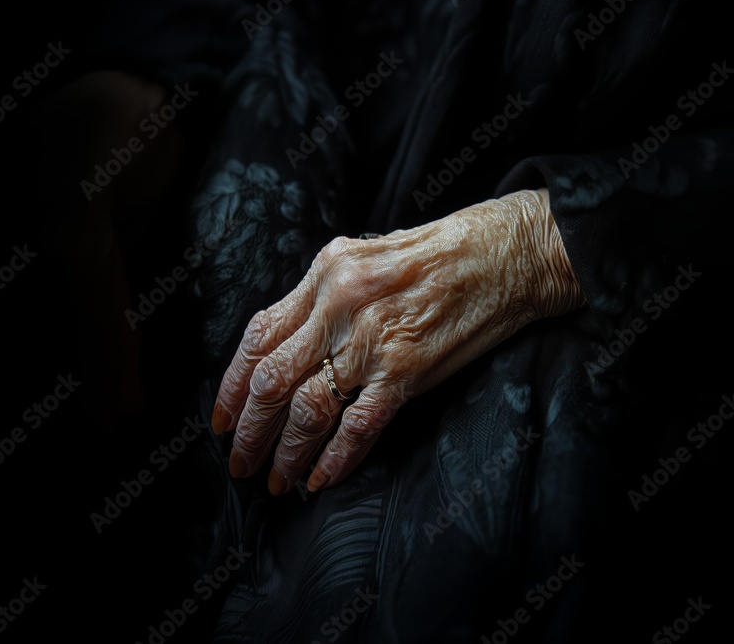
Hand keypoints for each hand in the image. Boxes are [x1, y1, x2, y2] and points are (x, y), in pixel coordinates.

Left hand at [211, 188, 582, 494]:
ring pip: (308, 408)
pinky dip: (336, 458)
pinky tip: (321, 478)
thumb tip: (295, 339)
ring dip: (285, 452)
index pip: (259, 334)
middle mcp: (340, 304)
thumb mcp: (372, 256)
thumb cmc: (447, 252)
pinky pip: (359, 424)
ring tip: (276, 479)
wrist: (511, 252)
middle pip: (273, 378)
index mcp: (326, 272)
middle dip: (249, 429)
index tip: (223, 417)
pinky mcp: (408, 369)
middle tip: (240, 463)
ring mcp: (373, 338)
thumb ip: (329, 295)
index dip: (233, 384)